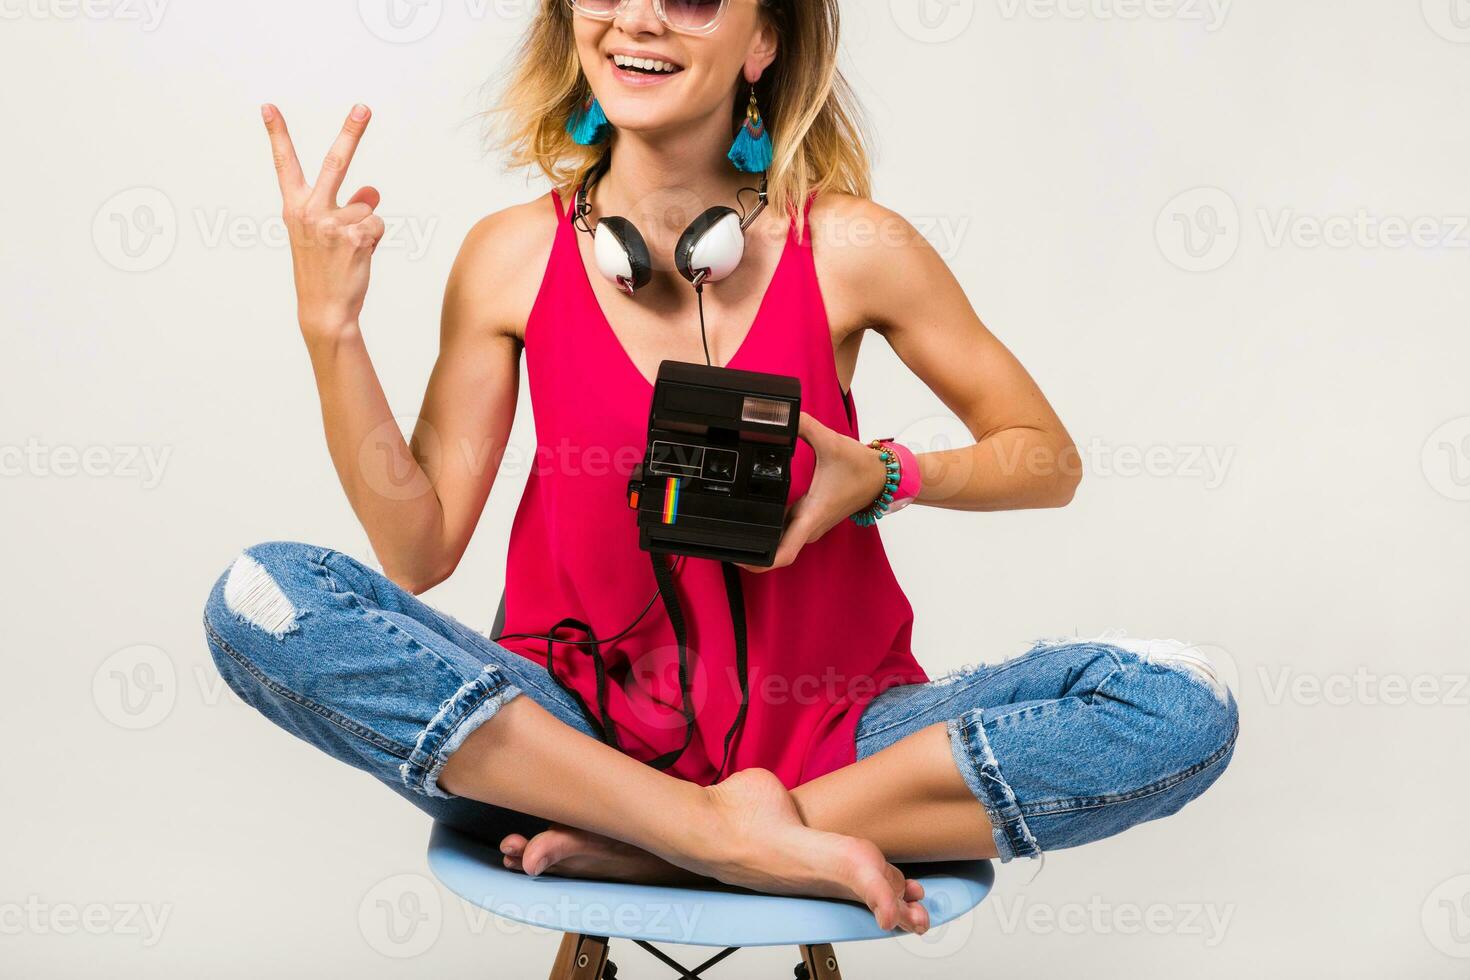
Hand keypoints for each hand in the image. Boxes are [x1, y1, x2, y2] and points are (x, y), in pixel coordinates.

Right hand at [262, 103, 385, 338]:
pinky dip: (375, 239)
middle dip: (351, 132)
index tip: (268, 107)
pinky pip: (377, 224)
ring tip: (349, 252)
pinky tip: (359, 257)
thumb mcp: (326, 235)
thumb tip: (372, 190)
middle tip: (364, 106)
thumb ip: (346, 207)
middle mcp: (309, 211)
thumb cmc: (324, 271)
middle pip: (335, 163)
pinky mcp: (354, 237)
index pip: (284, 164)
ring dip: (367, 227)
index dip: (278, 134)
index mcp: (295, 207)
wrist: (324, 311)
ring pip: (366, 208)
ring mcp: (331, 223)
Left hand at [739, 413, 889, 572]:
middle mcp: (810, 525)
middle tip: (727, 545)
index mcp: (812, 515)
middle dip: (752, 554)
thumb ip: (804, 426)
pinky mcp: (811, 518)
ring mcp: (811, 524)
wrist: (882, 477)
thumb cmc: (861, 467)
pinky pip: (787, 531)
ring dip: (762, 544)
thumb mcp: (830, 441)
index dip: (760, 562)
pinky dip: (772, 531)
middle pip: (777, 552)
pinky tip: (757, 520)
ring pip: (782, 542)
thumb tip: (783, 415)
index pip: (784, 553)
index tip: (741, 560)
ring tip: (735, 536)